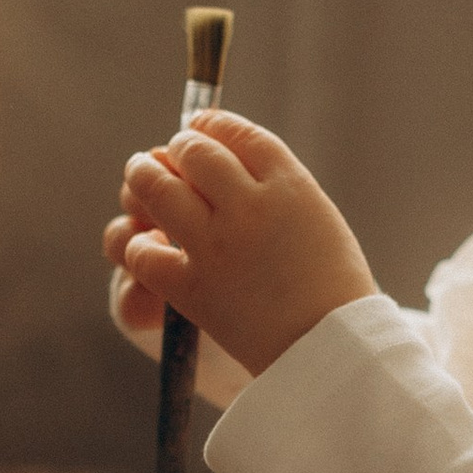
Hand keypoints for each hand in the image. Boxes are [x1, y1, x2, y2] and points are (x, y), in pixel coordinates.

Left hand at [114, 112, 377, 376]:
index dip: (213, 124)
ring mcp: (218, 247)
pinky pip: (145, 254)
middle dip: (179, 147)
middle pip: (196, 153)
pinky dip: (139, 245)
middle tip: (170, 153)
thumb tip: (222, 159)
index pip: (239, 134)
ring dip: (143, 175)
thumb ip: (275, 186)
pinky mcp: (193, 289)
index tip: (200, 126)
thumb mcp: (317, 217)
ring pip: (159, 189)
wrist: (333, 349)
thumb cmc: (330, 285)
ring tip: (140, 172)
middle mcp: (250, 207)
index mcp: (289, 185)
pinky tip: (148, 245)